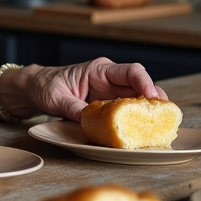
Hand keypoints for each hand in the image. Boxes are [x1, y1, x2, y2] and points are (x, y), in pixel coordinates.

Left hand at [16, 58, 166, 121]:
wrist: (36, 90)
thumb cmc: (45, 86)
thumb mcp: (55, 98)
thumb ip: (73, 108)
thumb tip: (89, 119)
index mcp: (99, 70)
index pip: (130, 71)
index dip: (145, 82)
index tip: (153, 96)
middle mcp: (110, 80)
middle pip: (140, 86)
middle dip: (154, 100)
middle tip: (164, 116)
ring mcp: (111, 93)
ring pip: (137, 100)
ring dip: (148, 112)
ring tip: (159, 126)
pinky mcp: (108, 106)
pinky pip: (126, 111)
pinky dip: (135, 120)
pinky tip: (142, 131)